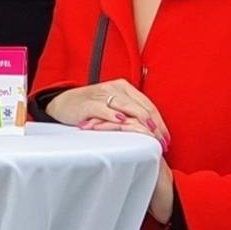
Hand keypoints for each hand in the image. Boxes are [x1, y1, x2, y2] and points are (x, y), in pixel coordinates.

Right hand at [46, 80, 169, 148]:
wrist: (63, 104)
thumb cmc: (90, 107)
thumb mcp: (113, 106)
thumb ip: (129, 112)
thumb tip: (150, 128)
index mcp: (124, 87)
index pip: (148, 105)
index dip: (160, 122)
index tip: (167, 138)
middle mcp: (116, 88)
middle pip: (142, 107)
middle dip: (155, 126)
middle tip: (162, 142)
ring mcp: (102, 94)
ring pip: (127, 107)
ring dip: (141, 123)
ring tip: (150, 135)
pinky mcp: (89, 103)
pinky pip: (105, 109)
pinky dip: (115, 116)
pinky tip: (123, 123)